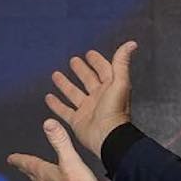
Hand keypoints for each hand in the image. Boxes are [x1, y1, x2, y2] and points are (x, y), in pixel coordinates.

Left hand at [7, 119, 104, 180]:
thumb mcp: (71, 160)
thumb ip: (60, 141)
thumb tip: (48, 123)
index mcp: (46, 174)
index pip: (29, 164)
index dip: (20, 159)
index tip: (11, 158)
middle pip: (33, 176)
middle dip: (26, 169)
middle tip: (19, 166)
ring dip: (37, 180)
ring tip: (36, 178)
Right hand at [46, 40, 137, 156]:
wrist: (107, 136)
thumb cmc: (114, 109)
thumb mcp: (119, 82)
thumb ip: (121, 62)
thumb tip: (131, 43)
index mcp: (109, 87)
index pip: (103, 70)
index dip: (97, 61)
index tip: (89, 53)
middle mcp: (98, 97)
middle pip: (88, 80)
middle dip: (81, 70)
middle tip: (73, 60)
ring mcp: (86, 109)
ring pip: (74, 93)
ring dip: (65, 84)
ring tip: (55, 74)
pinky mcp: (77, 121)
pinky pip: (64, 110)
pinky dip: (56, 104)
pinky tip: (48, 97)